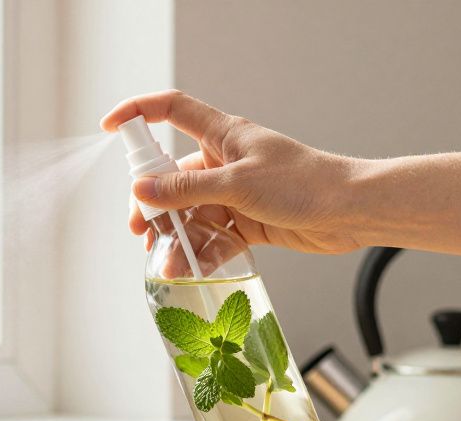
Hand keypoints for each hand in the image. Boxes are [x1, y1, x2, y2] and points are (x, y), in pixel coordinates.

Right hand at [101, 90, 367, 254]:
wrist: (350, 212)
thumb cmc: (305, 183)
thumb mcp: (237, 184)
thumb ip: (187, 189)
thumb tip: (143, 190)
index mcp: (223, 135)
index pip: (171, 111)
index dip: (138, 113)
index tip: (110, 127)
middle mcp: (224, 162)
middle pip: (172, 176)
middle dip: (152, 204)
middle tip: (141, 228)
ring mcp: (234, 193)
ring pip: (190, 214)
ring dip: (176, 237)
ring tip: (165, 261)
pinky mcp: (246, 222)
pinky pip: (211, 237)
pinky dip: (199, 253)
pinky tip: (189, 268)